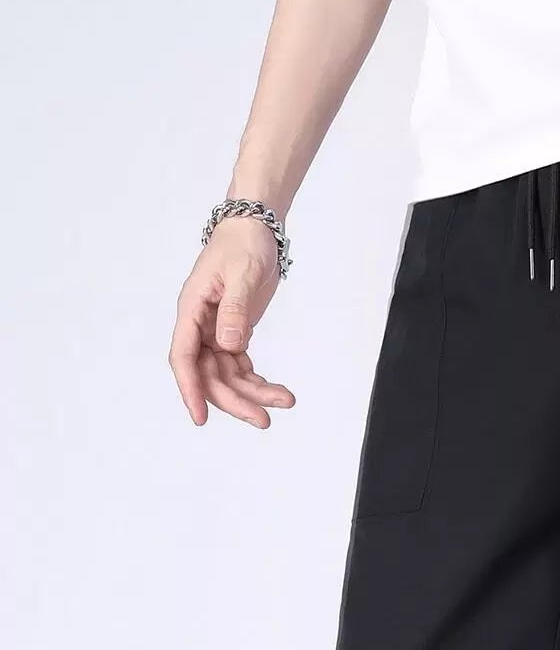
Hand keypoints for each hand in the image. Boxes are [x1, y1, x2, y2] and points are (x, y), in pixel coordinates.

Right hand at [169, 218, 295, 427]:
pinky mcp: (233, 332)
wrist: (256, 229)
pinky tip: (276, 390)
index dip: (190, 388)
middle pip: (209, 374)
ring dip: (253, 393)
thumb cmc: (244, 243)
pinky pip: (240, 366)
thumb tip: (228, 344)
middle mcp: (199, 325)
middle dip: (235, 400)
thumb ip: (235, 309)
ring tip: (285, 401)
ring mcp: (216, 331)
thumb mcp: (242, 272)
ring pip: (227, 375)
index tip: (200, 417)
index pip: (184, 356)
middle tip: (264, 419)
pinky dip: (256, 381)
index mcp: (192, 309)